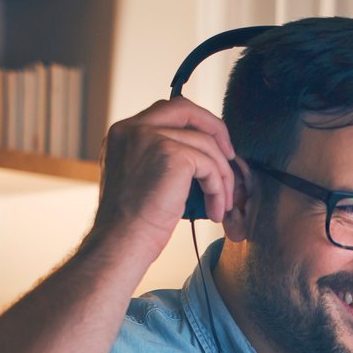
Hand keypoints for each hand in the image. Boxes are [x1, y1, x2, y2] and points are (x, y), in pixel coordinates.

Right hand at [89, 97, 239, 260]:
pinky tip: (215, 211)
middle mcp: (133, 128)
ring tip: (222, 204)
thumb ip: (157, 157)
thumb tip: (197, 155)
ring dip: (221, 176)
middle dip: (215, 129)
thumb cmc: (130, 224)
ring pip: (205, 144)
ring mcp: (151, 138)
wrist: (121, 243)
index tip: (212, 146)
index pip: (165, 111)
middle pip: (185, 109)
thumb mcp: (138, 178)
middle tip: (230, 157)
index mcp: (122, 133)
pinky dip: (219, 189)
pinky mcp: (172, 154)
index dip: (194, 124)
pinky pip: (209, 165)